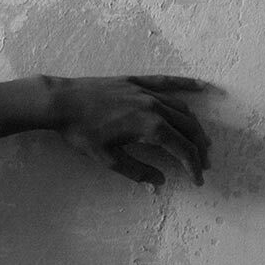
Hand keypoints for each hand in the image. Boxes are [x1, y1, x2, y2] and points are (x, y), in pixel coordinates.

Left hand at [46, 75, 213, 186]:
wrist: (61, 102)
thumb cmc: (81, 132)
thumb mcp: (108, 159)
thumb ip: (137, 171)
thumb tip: (160, 183)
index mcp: (150, 127)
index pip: (182, 149)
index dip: (193, 166)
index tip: (198, 179)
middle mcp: (155, 107)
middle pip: (188, 128)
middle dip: (199, 148)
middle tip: (203, 163)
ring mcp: (147, 92)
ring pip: (182, 108)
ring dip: (195, 126)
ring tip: (201, 141)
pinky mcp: (136, 82)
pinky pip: (167, 82)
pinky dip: (186, 84)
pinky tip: (201, 86)